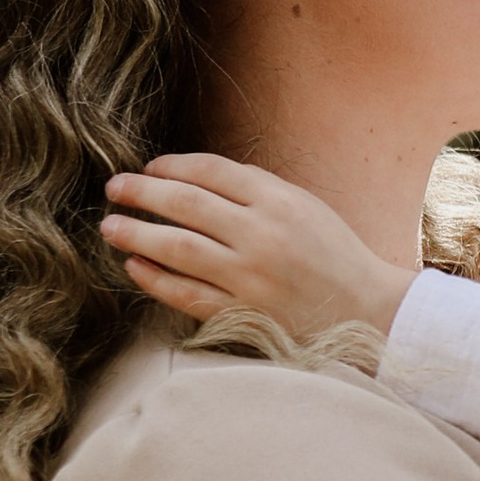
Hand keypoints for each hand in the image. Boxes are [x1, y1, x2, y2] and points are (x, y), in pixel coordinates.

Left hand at [100, 154, 415, 337]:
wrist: (368, 311)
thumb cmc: (334, 255)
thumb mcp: (305, 206)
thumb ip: (256, 191)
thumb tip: (192, 180)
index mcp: (280, 201)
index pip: (211, 171)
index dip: (172, 166)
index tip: (148, 169)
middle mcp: (263, 235)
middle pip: (186, 204)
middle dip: (142, 193)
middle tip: (114, 188)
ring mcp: (250, 277)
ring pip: (178, 248)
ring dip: (137, 234)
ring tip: (110, 226)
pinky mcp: (243, 313)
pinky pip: (186, 294)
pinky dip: (155, 279)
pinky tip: (135, 267)